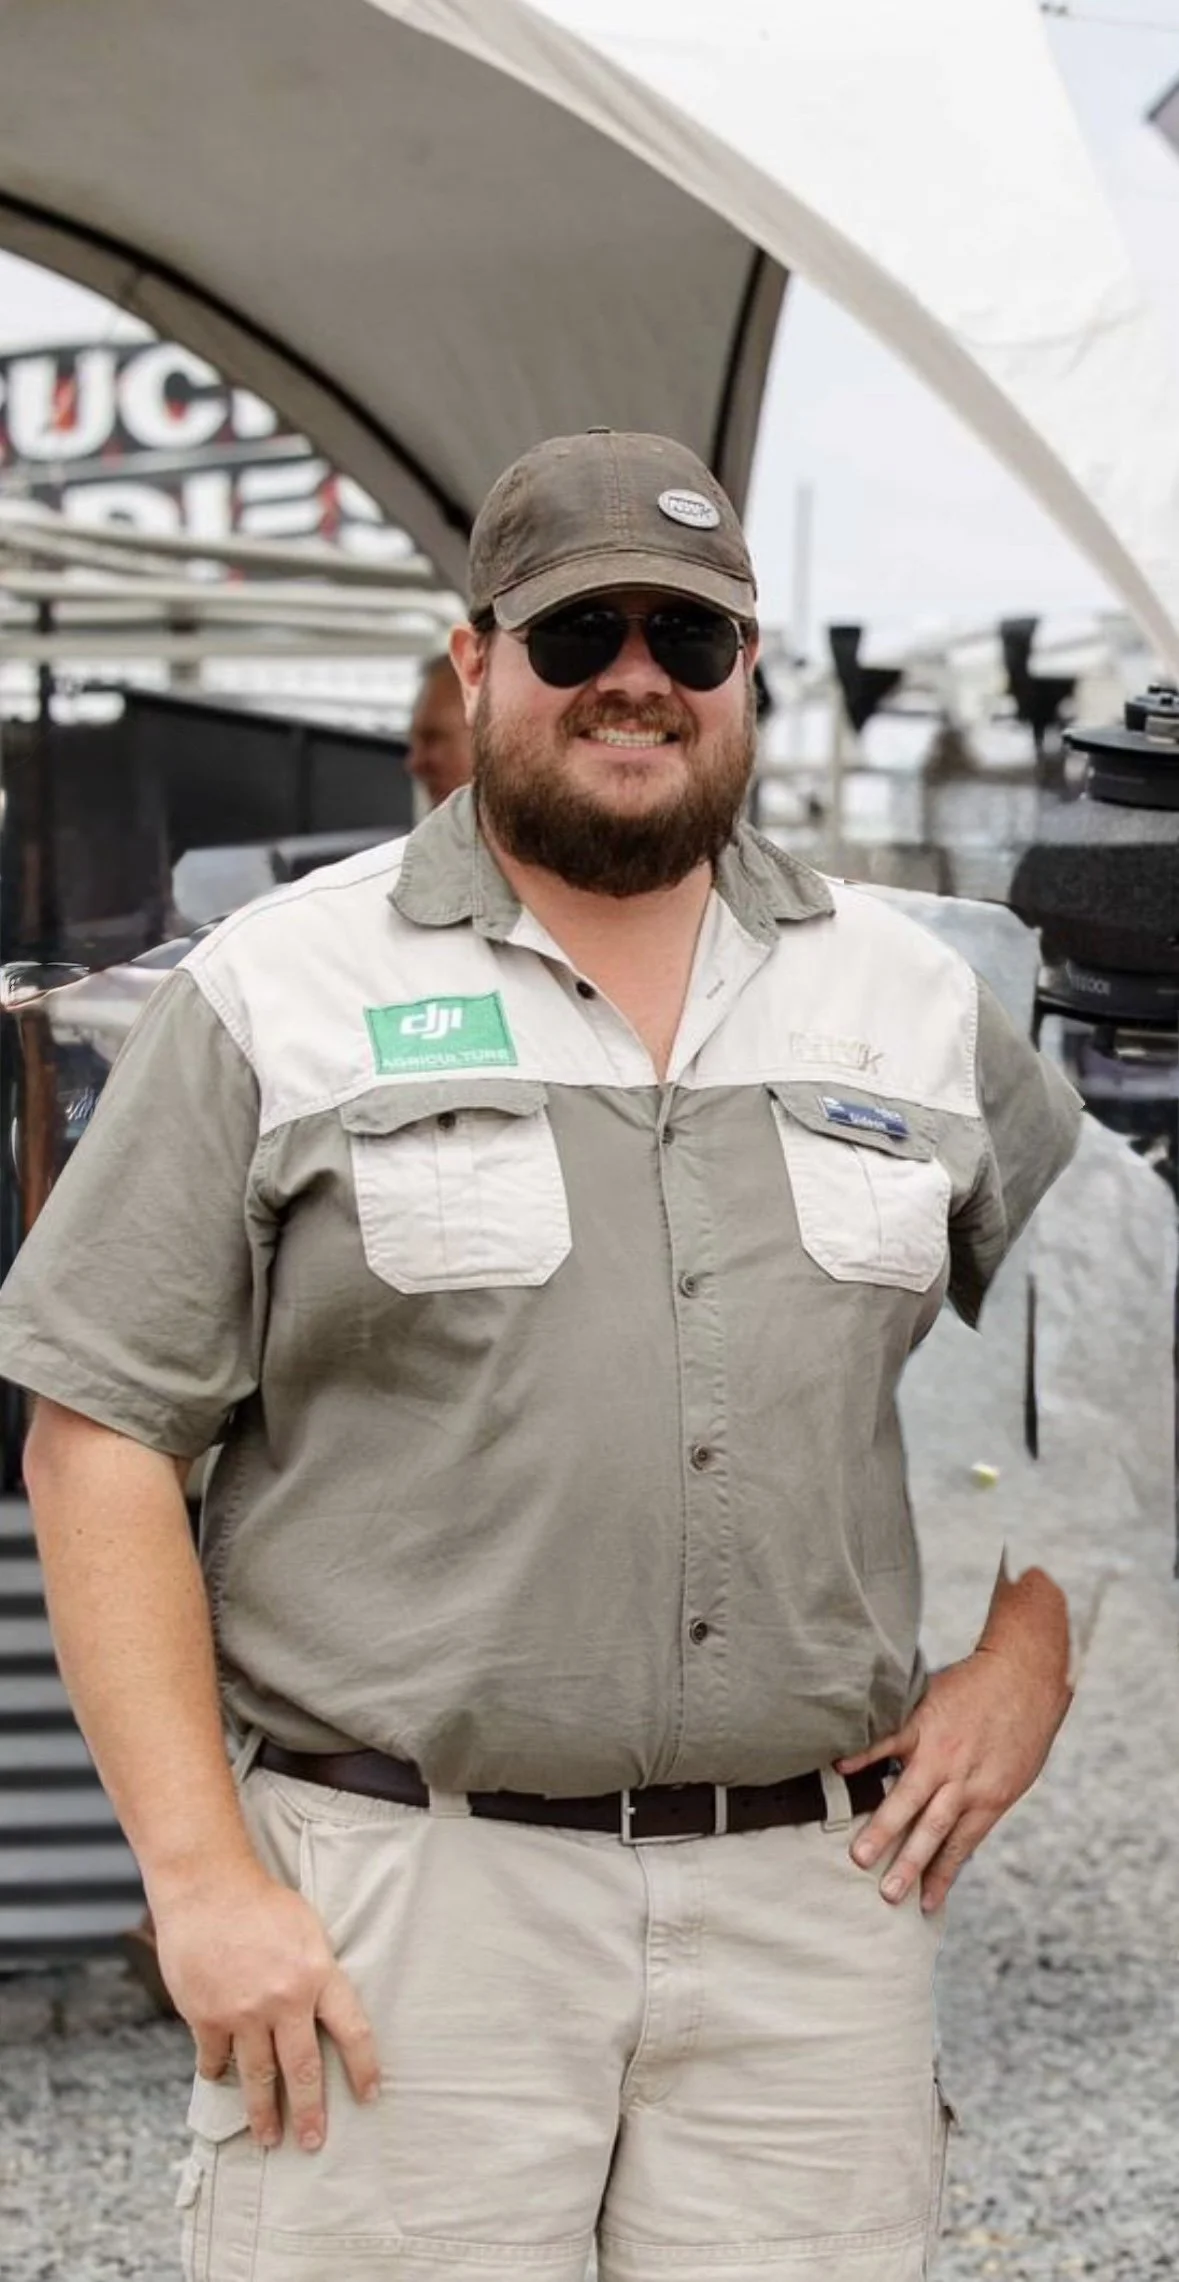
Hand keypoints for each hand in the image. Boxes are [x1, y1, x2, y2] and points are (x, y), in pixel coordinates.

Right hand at [152, 1863, 379, 2149]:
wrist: (207, 1886)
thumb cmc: (261, 1902)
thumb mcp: (307, 1929)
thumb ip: (317, 1971)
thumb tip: (325, 2010)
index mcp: (317, 1974)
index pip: (352, 2031)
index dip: (364, 2067)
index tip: (370, 2095)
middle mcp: (284, 1999)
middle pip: (302, 2070)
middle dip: (310, 2112)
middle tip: (313, 2142)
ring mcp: (243, 2012)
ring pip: (257, 2077)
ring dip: (263, 2112)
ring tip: (268, 2138)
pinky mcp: (207, 2016)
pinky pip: (216, 2060)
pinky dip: (218, 2073)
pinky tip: (222, 2082)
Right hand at [836, 1638, 1071, 1913]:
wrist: (1026, 1674)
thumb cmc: (1024, 1727)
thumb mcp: (1015, 1775)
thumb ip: (983, 1800)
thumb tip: (959, 1829)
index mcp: (988, 1798)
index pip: (960, 1846)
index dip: (942, 1877)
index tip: (923, 1906)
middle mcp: (962, 1781)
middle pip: (931, 1830)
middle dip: (908, 1864)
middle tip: (886, 1894)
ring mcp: (940, 1751)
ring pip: (908, 1795)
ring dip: (884, 1827)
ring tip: (859, 1855)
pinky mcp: (923, 1720)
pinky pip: (889, 1740)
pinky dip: (865, 1755)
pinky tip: (841, 1769)